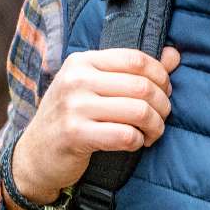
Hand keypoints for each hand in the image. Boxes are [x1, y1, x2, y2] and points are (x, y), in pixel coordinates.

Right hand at [13, 46, 181, 202]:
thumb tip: (174, 55)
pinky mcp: (75, 134)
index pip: (136, 60)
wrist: (36, 154)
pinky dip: (138, 141)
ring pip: (138, 111)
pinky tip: (135, 143)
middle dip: (162, 104)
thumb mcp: (96, 87)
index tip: (164, 92)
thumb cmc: (72, 117)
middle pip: (142, 86)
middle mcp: (76, 79)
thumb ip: (134, 71)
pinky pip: (125, 135)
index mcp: (83, 61)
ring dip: (155, 126)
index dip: (160, 76)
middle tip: (162, 117)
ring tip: (152, 133)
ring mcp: (74, 106)